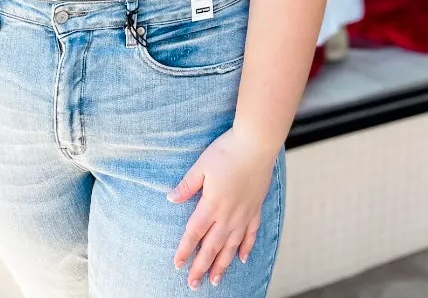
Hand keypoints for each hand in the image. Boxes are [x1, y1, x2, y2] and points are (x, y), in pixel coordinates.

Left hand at [167, 126, 277, 288]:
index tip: (177, 265)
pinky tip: (243, 259)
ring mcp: (244, 214)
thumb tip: (170, 199)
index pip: (194, 233)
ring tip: (215, 280)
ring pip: (231, 246)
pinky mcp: (256, 209)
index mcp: (211, 204)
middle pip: (212, 246)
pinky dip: (246, 248)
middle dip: (201, 267)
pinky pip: (251, 234)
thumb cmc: (227, 151)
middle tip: (193, 284)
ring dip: (222, 265)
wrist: (256, 144)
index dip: (185, 250)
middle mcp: (228, 215)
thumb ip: (187, 185)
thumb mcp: (201, 166)